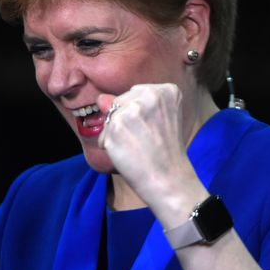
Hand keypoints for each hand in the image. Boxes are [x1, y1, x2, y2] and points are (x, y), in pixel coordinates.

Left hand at [97, 84, 205, 215]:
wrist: (169, 179)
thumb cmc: (165, 152)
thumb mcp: (158, 119)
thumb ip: (130, 104)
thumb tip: (100, 99)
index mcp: (166, 90)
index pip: (135, 93)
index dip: (139, 114)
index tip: (152, 129)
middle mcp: (150, 95)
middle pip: (120, 101)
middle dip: (125, 119)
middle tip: (144, 139)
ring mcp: (132, 109)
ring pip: (110, 116)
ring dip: (115, 132)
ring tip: (135, 146)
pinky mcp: (116, 125)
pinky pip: (103, 133)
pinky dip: (109, 145)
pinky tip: (126, 153)